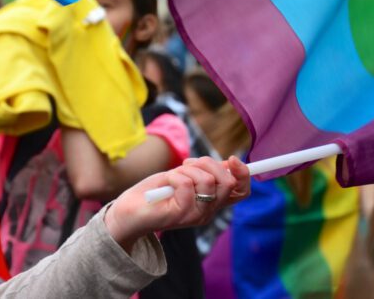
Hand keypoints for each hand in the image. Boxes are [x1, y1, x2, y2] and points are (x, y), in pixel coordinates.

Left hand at [103, 156, 249, 251]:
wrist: (129, 211)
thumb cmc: (156, 192)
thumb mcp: (185, 176)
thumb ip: (205, 172)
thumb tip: (228, 163)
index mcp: (212, 201)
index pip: (242, 191)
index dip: (244, 173)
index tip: (232, 158)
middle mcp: (208, 211)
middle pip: (229, 183)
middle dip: (209, 163)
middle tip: (188, 164)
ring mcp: (195, 215)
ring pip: (208, 181)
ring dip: (188, 169)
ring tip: (173, 175)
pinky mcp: (180, 214)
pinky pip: (186, 184)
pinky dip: (174, 176)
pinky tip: (165, 184)